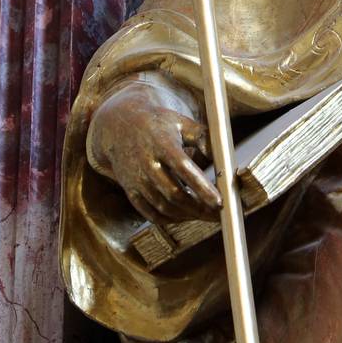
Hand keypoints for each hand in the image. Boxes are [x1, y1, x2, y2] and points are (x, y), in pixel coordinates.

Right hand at [86, 77, 220, 225]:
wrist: (119, 126)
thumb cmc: (159, 124)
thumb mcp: (181, 122)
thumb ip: (203, 137)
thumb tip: (222, 159)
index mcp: (162, 143)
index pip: (183, 168)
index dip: (201, 186)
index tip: (219, 201)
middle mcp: (147, 163)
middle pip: (173, 193)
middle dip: (198, 208)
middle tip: (217, 215)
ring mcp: (136, 179)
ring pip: (163, 206)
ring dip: (186, 215)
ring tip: (205, 216)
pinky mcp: (130, 191)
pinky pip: (150, 213)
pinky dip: (169, 220)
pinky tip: (184, 217)